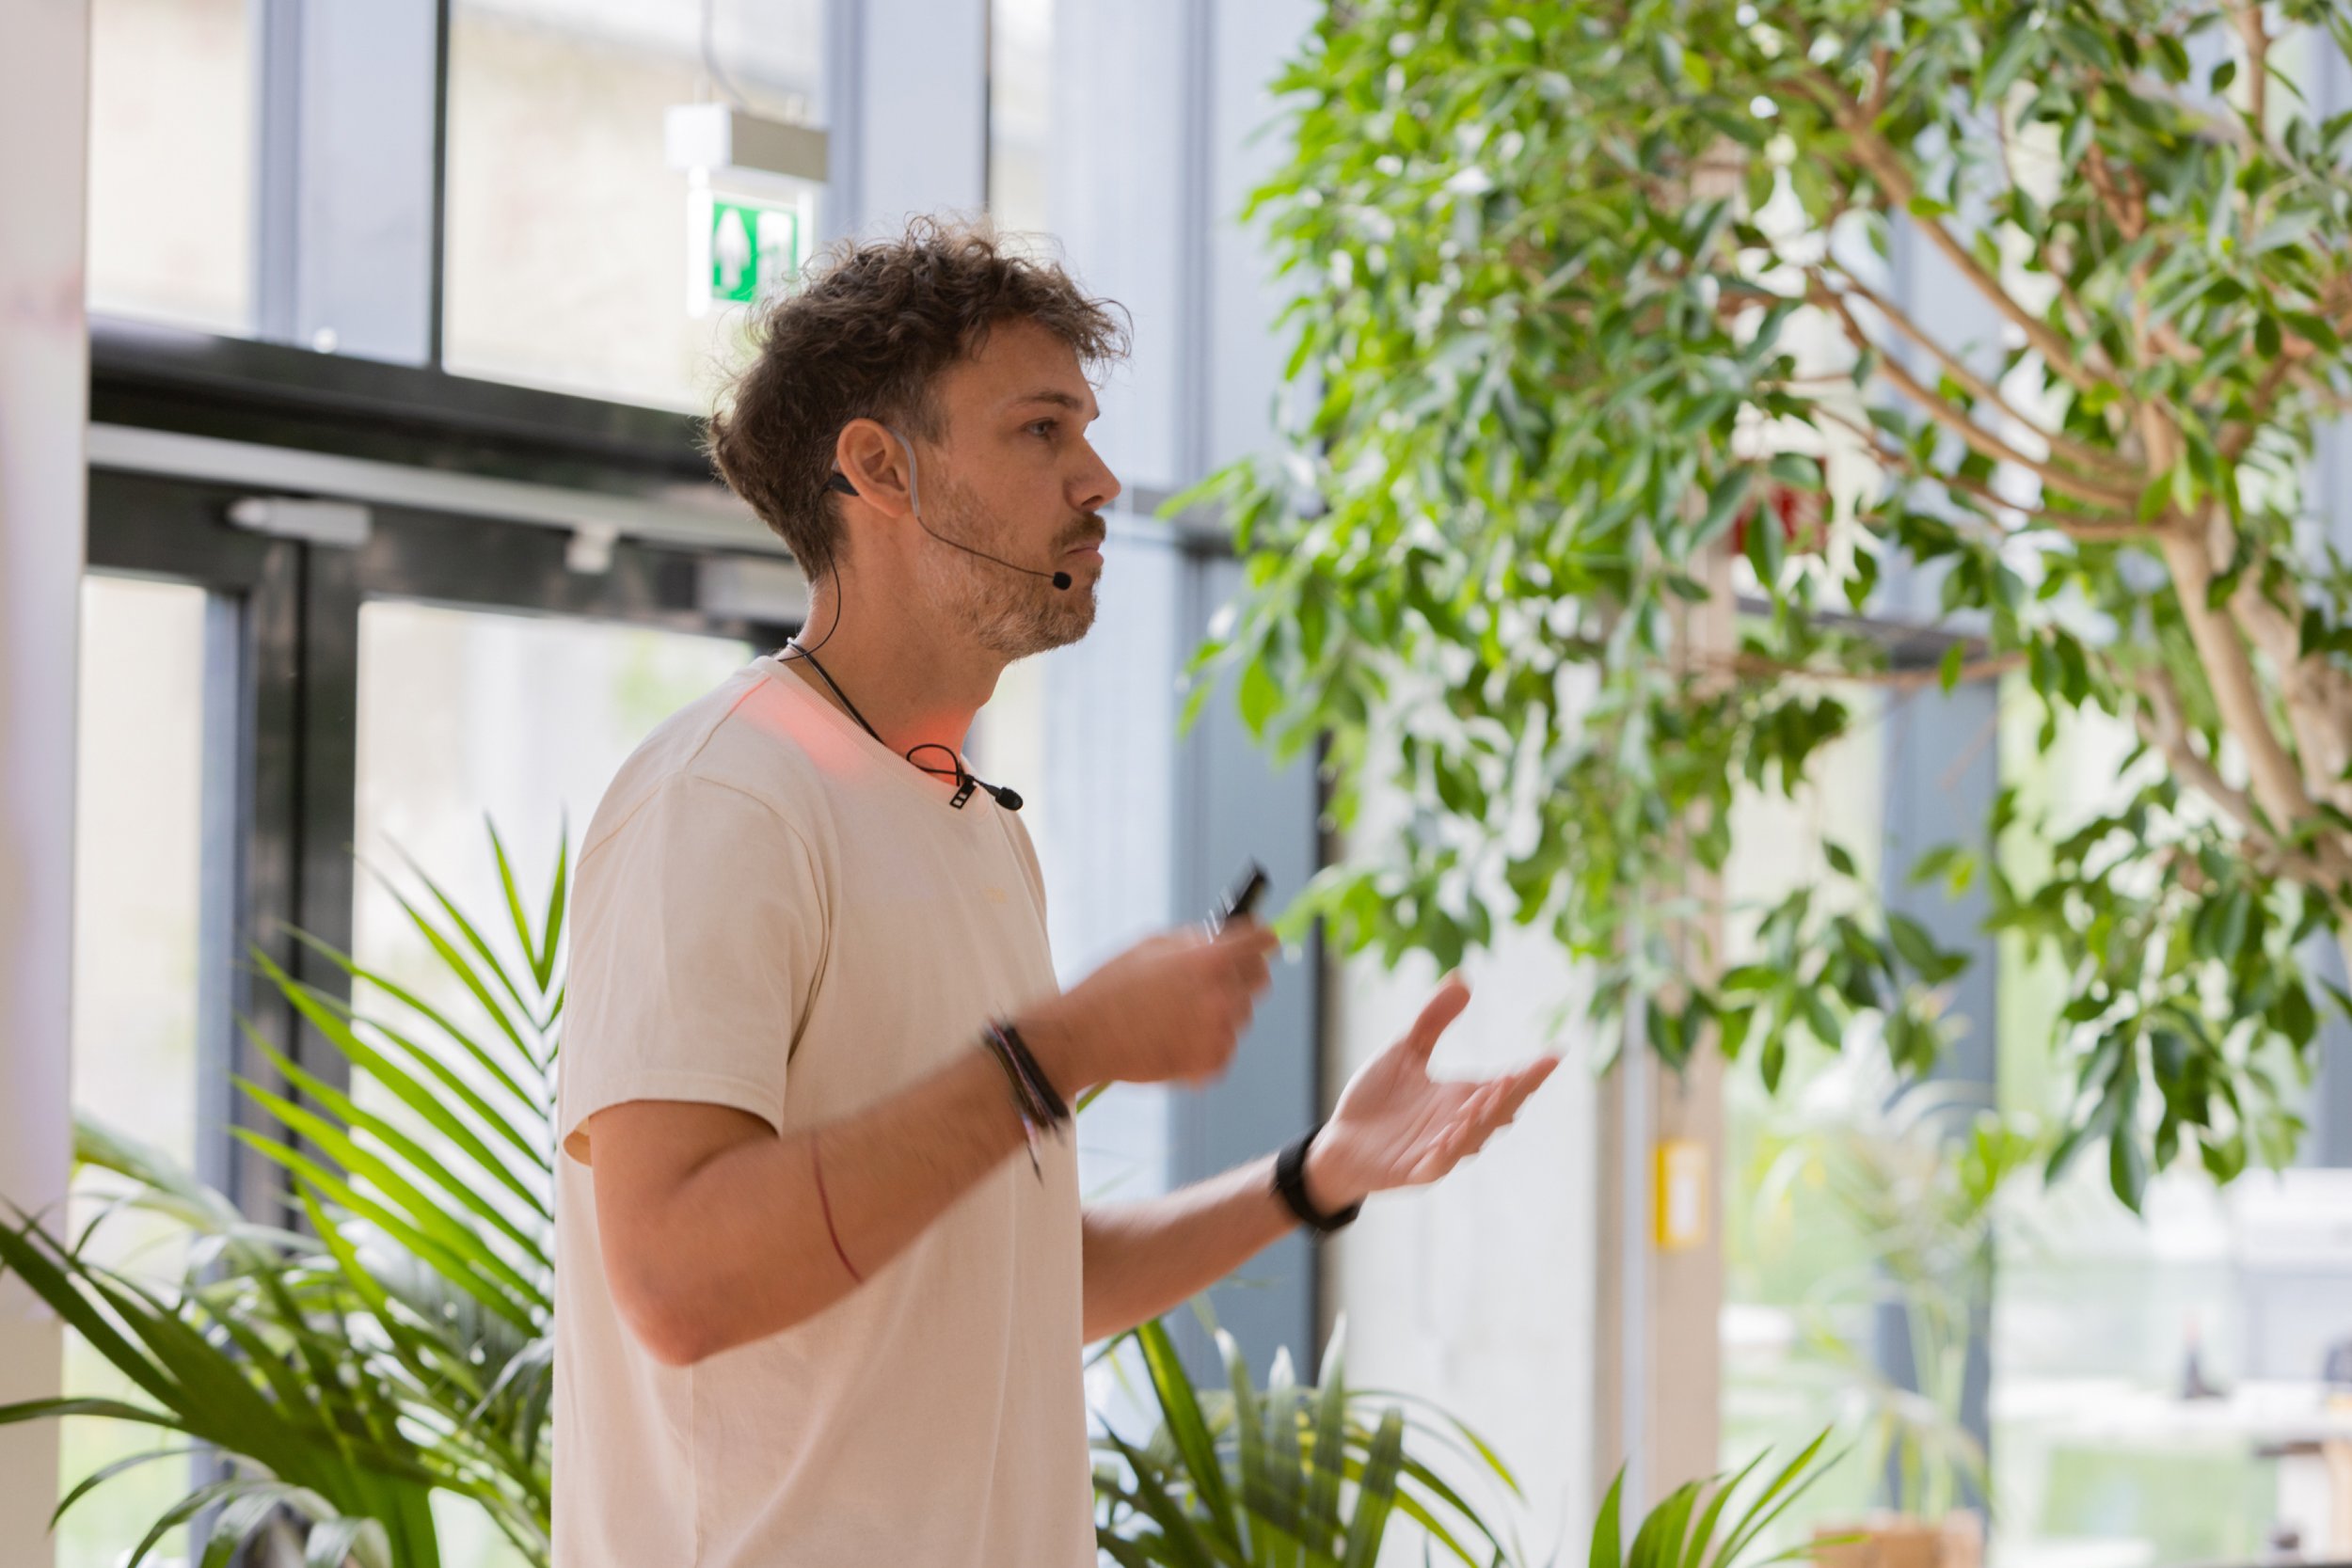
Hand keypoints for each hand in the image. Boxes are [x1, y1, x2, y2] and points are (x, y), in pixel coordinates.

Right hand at [1017, 921, 1279, 1096]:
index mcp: (1210, 959)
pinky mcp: (1210, 1064)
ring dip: (1220, 1016)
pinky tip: (1175, 1041)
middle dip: (1242, 977)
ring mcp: (1218, 1033)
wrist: (1083, 1037)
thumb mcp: (1150, 946)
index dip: (1260, 939)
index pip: (1262, 940)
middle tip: (1214, 982)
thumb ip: (1194, 941)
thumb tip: (1223, 940)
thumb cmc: (1111, 987)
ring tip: (1178, 1017)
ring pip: (1240, 1019)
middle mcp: (1221, 995)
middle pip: (1260, 981)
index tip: (1260, 942)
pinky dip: (1206, 1049)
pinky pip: (1224, 1051)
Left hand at [1304, 974, 1558, 1212]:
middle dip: (1512, 1093)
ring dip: (1482, 1117)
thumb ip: (1433, 1019)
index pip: (1504, 1083)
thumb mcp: (1404, 1050)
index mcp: (1461, 1096)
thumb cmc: (1376, 1099)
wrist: (1340, 1143)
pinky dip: (1446, 1151)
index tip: (1555, 1054)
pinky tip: (1450, 1134)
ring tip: (1493, 1094)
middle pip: (1496, 1110)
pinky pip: (1436, 1163)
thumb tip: (1463, 977)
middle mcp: (1458, 1124)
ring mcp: (1439, 1149)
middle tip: (1527, 1073)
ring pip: (1471, 1136)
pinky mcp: (1415, 1170)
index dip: (1530, 1072)